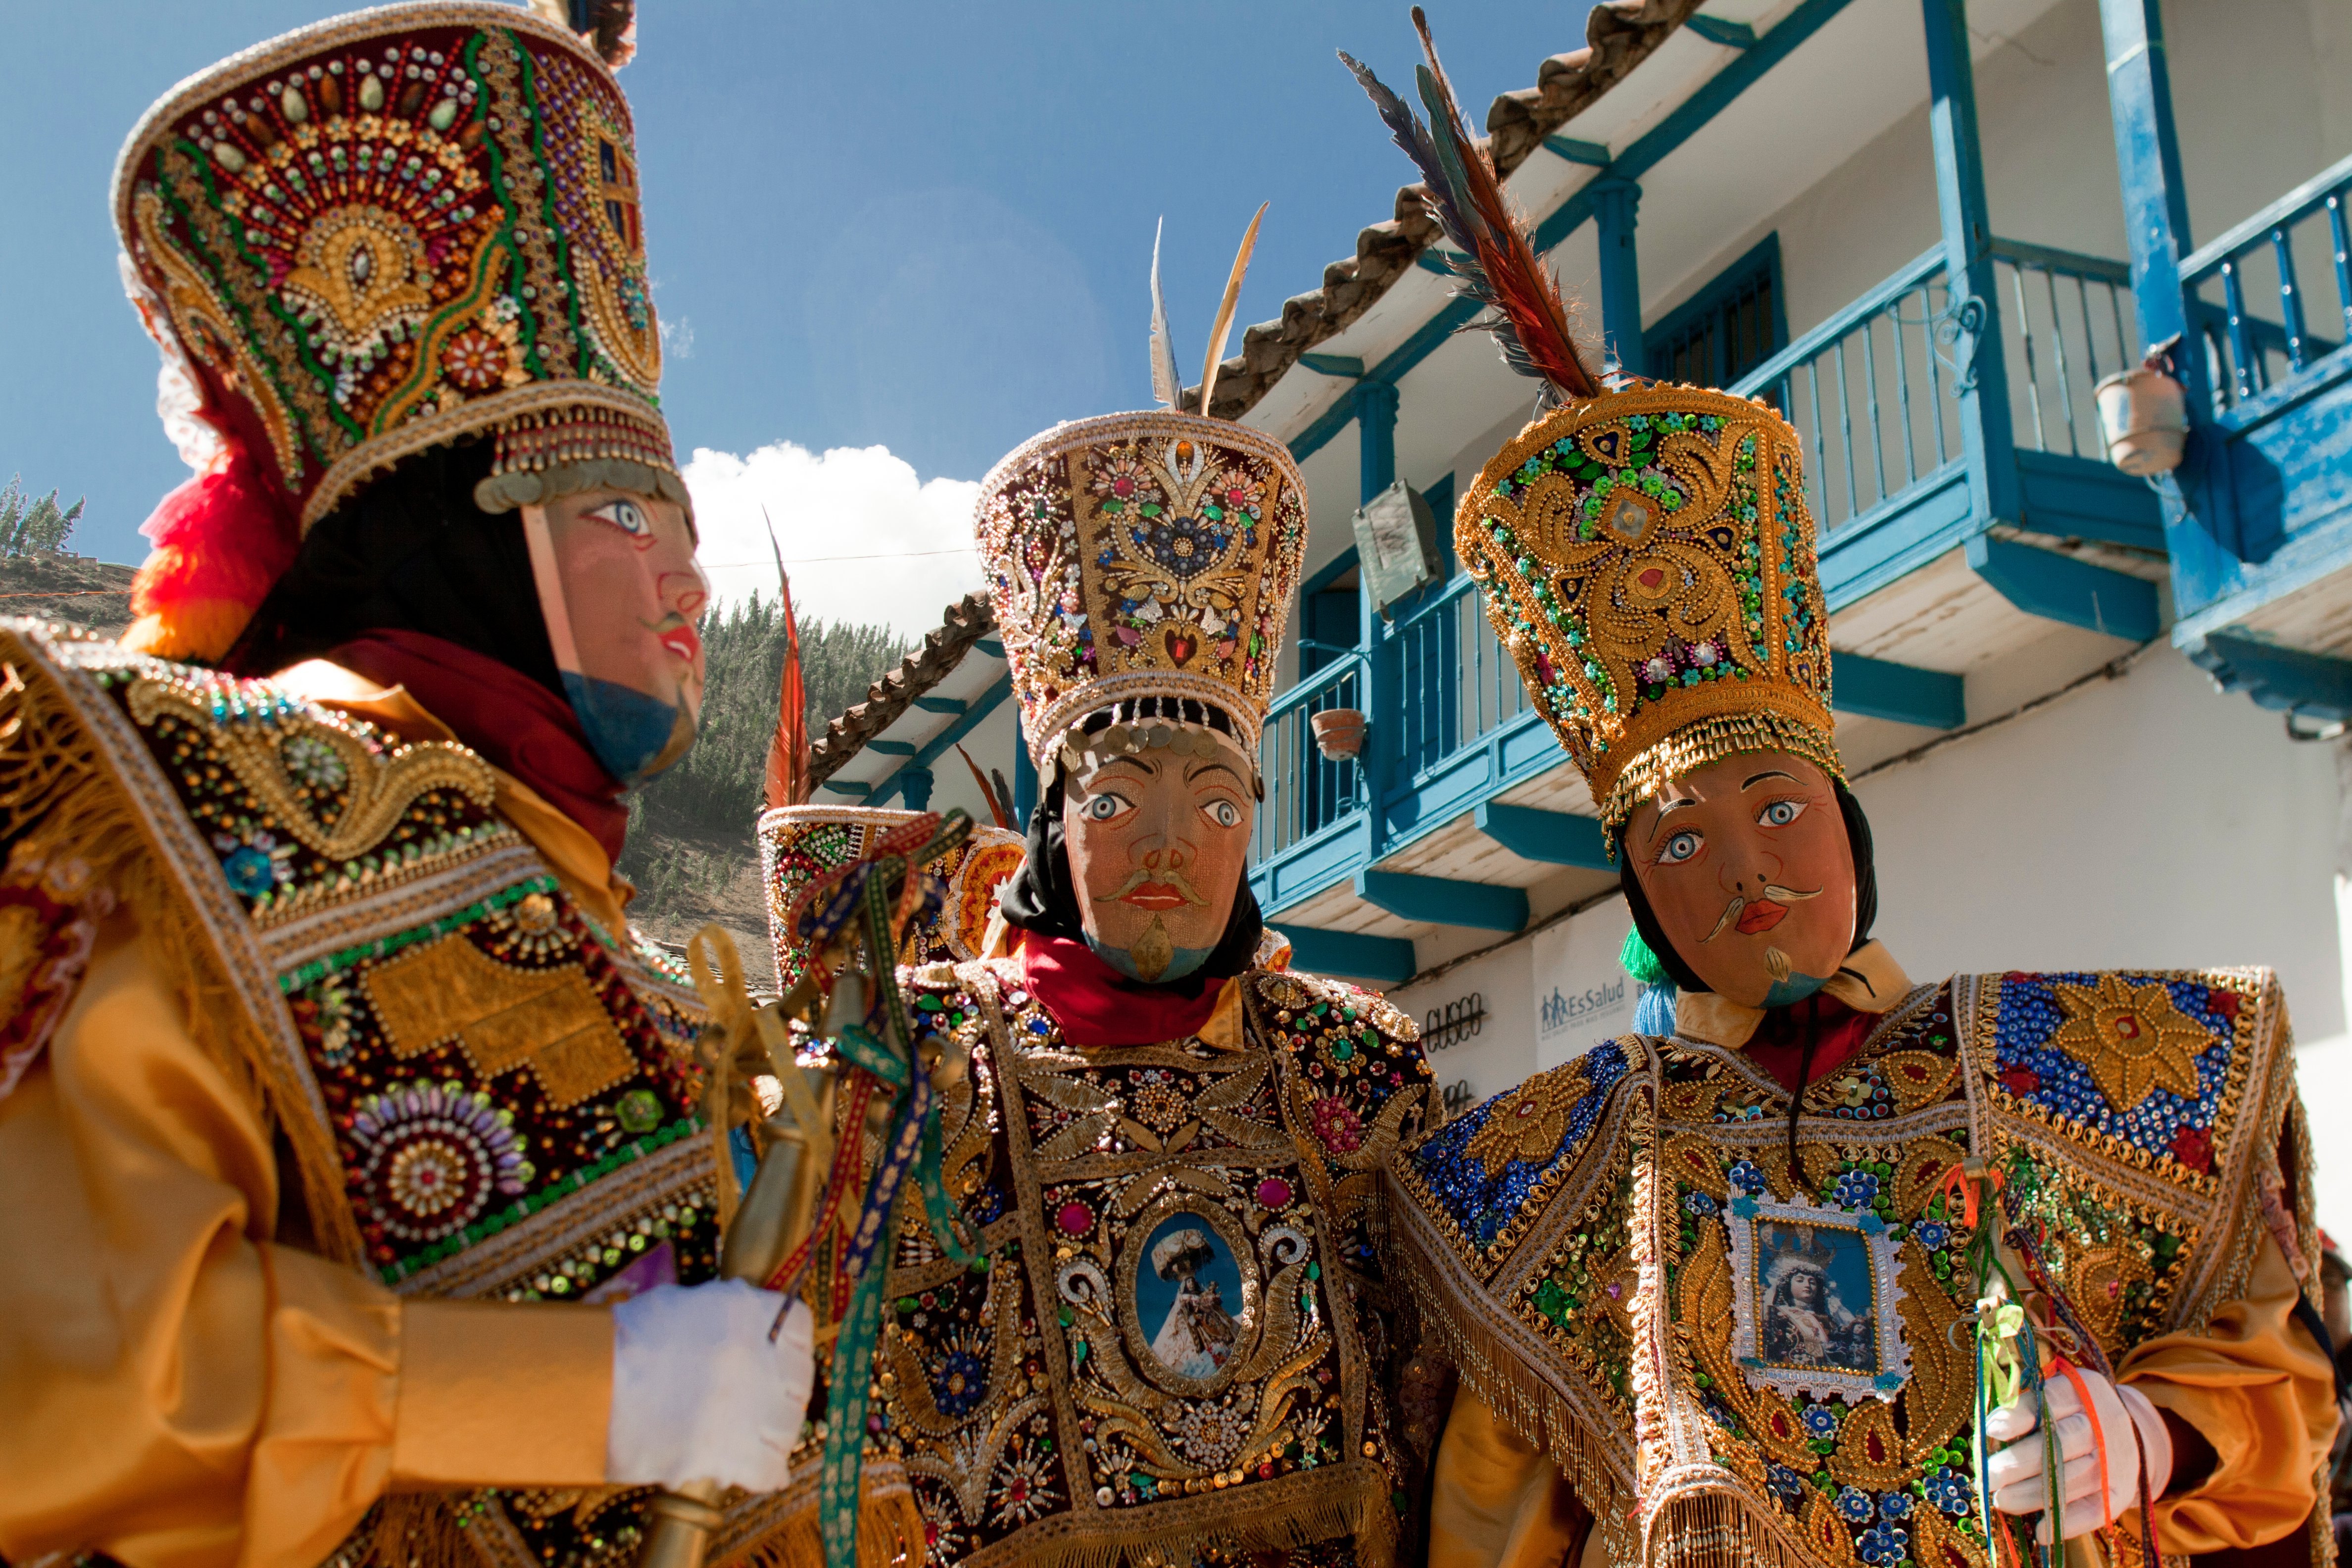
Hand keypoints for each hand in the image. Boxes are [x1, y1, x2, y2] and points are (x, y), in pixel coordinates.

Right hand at [607, 1279, 814, 1490]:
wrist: (587, 1388)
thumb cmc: (621, 1344)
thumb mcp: (676, 1306)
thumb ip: (717, 1311)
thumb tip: (738, 1315)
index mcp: (744, 1311)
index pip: (797, 1324)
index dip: (789, 1344)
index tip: (781, 1356)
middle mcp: (757, 1356)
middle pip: (797, 1380)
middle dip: (782, 1392)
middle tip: (763, 1403)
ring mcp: (749, 1406)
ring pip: (788, 1426)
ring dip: (774, 1433)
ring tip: (754, 1438)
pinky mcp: (731, 1454)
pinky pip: (770, 1470)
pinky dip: (767, 1473)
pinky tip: (760, 1472)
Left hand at [1985, 1368, 2172, 1541]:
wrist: (2124, 1433)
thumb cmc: (2069, 1411)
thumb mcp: (2051, 1395)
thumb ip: (2023, 1407)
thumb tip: (1986, 1431)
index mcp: (2082, 1389)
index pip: (2050, 1401)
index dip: (2020, 1416)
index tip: (1992, 1430)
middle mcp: (2104, 1422)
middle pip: (2062, 1442)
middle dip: (2020, 1461)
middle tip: (1987, 1475)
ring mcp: (2116, 1458)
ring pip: (2074, 1478)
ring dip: (2034, 1494)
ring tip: (2001, 1500)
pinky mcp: (2121, 1490)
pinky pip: (2096, 1510)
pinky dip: (2067, 1522)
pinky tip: (2040, 1532)